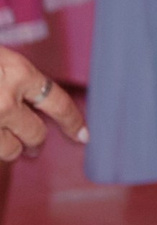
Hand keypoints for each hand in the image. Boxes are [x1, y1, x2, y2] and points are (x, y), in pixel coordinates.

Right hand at [0, 49, 85, 164]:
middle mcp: (6, 101)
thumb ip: (15, 74)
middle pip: (36, 134)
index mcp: (18, 73)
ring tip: (5, 142)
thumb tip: (31, 92)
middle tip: (33, 147)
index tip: (82, 135)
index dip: (72, 121)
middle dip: (35, 142)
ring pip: (10, 151)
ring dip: (9, 148)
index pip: (59, 103)